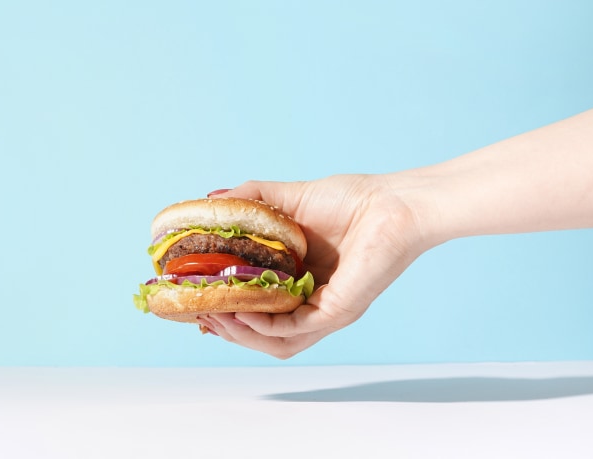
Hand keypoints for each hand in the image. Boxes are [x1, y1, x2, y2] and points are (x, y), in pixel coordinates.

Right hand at [199, 174, 431, 358]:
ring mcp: (325, 310)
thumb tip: (211, 199)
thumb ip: (251, 199)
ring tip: (213, 316)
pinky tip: (240, 313)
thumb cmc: (353, 199)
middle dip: (227, 326)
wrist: (394, 203)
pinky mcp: (337, 312)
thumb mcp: (290, 197)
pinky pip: (294, 331)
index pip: (258, 305)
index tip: (198, 296)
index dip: (227, 305)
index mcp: (300, 278)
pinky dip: (263, 327)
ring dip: (240, 334)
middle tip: (200, 311)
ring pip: (275, 341)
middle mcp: (311, 300)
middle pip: (262, 331)